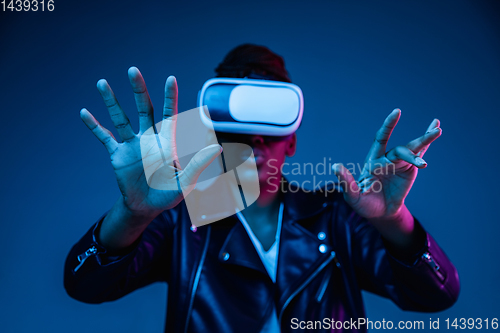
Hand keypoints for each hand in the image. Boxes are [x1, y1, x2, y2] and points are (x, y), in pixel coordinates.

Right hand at [80, 67, 221, 218]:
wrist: (146, 208)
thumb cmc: (169, 194)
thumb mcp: (186, 181)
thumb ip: (198, 164)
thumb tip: (217, 148)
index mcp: (167, 142)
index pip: (170, 114)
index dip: (170, 97)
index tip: (171, 78)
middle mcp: (149, 138)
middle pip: (143, 108)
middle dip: (138, 90)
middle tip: (133, 70)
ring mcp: (132, 145)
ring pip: (121, 118)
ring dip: (112, 101)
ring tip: (102, 82)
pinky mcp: (118, 154)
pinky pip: (104, 137)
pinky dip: (94, 126)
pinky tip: (84, 112)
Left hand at [332, 109, 440, 238]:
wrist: (379, 213)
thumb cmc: (364, 204)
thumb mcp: (353, 196)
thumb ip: (346, 181)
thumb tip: (335, 166)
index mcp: (373, 161)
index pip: (381, 138)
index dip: (388, 126)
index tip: (396, 113)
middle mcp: (387, 159)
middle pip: (403, 149)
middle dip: (418, 140)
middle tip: (435, 130)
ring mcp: (399, 163)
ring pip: (413, 151)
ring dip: (425, 141)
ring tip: (438, 131)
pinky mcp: (409, 170)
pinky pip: (419, 155)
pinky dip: (427, 144)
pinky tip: (436, 128)